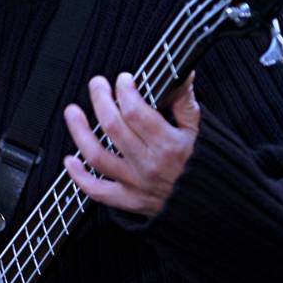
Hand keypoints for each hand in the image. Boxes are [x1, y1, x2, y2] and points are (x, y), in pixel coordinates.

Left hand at [63, 71, 199, 215]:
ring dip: (80, 131)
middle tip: (97, 84)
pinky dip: (78, 176)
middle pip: (112, 126)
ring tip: (72, 112)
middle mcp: (149, 163)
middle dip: (100, 99)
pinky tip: (69, 160)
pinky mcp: (128, 200)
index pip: (136, 111)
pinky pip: (97, 191)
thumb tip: (183, 74)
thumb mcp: (200, 132)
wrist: (212, 208)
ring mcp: (136, 183)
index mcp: (168, 144)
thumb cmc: (204, 168)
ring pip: (97, 155)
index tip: (124, 80)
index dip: (125, 90)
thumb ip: (185, 102)